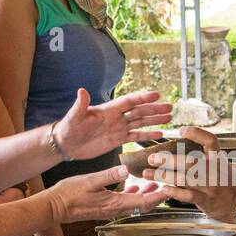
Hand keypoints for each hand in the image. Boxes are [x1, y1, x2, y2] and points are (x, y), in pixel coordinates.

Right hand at [44, 164, 167, 223]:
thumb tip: (126, 169)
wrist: (54, 207)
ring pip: (135, 203)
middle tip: (169, 184)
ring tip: (156, 183)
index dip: (159, 195)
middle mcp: (116, 209)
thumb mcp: (90, 181)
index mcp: (115, 203)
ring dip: (147, 194)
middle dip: (158, 195)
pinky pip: (125, 202)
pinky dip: (134, 194)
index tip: (171, 188)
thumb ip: (109, 176)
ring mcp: (110, 209)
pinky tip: (134, 186)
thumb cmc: (69, 195)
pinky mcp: (105, 207)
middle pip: (143, 205)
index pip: (144, 201)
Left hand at [53, 89, 172, 161]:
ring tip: (169, 117)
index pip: (129, 101)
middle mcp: (116, 117)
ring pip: (140, 122)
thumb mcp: (73, 117)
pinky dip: (147, 135)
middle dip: (154, 109)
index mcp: (108, 110)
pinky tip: (159, 134)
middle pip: (139, 111)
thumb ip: (80, 105)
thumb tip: (82, 91)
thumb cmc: (68, 128)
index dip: (142, 98)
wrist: (65, 144)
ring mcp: (118, 128)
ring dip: (155, 120)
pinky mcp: (117, 139)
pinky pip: (135, 136)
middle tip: (170, 107)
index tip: (156, 95)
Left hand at [141, 126, 235, 222]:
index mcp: (218, 159)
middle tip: (152, 158)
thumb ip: (202, 157)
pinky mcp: (207, 200)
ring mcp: (211, 186)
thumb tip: (177, 146)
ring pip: (185, 178)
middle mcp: (214, 170)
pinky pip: (189, 195)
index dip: (196, 134)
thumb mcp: (219, 165)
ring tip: (148, 174)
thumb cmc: (224, 182)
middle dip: (168, 159)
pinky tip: (164, 189)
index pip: (210, 141)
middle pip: (190, 161)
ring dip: (164, 176)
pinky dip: (175, 192)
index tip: (181, 131)